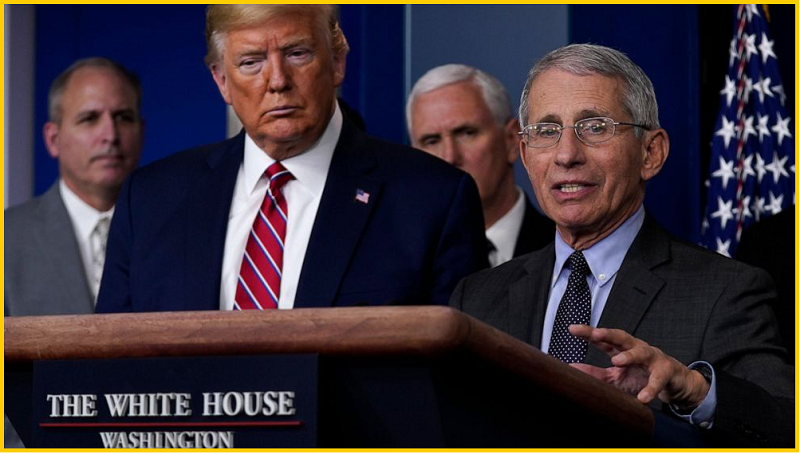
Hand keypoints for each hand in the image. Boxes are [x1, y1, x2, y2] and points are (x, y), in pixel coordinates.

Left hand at [568, 325, 709, 408]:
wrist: (674, 383)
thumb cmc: (642, 376)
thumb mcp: (616, 376)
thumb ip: (595, 373)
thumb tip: (571, 370)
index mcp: (622, 349)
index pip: (604, 339)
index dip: (589, 333)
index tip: (572, 329)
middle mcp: (636, 348)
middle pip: (621, 337)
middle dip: (608, 334)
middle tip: (595, 334)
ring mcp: (653, 357)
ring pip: (641, 352)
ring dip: (629, 355)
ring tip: (616, 361)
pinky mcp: (667, 371)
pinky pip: (658, 379)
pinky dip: (651, 388)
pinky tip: (643, 397)